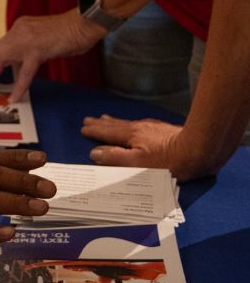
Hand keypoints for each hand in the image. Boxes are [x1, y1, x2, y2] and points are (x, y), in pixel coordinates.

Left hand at [0, 10, 105, 101]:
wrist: (87, 21)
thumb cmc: (70, 32)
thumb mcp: (43, 39)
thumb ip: (29, 49)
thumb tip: (20, 64)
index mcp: (19, 28)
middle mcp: (18, 31)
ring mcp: (27, 39)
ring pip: (1, 60)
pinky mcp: (39, 48)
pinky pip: (25, 71)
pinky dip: (19, 86)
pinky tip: (13, 97)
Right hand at [80, 114, 206, 179]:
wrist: (200, 148)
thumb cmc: (169, 161)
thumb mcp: (139, 164)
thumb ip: (116, 158)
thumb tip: (94, 152)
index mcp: (130, 136)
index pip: (107, 133)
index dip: (94, 131)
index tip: (83, 128)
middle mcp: (139, 128)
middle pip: (115, 125)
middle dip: (101, 123)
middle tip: (89, 119)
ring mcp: (152, 127)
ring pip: (127, 123)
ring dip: (114, 121)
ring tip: (106, 118)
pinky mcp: (164, 129)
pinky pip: (139, 124)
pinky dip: (129, 124)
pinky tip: (135, 126)